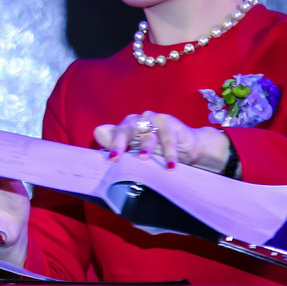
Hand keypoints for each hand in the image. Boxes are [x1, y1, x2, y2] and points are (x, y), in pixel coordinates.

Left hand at [93, 111, 229, 171]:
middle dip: (119, 143)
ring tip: (143, 158)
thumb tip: (97, 134)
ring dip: (146, 147)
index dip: (110, 144)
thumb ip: (119, 144)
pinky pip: (169, 140)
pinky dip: (170, 153)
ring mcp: (154, 120)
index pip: (114, 133)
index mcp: (127, 126)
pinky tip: (171, 165)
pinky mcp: (171, 124)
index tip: (109, 159)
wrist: (188, 145)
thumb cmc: (159, 148)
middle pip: (126, 129)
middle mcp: (138, 120)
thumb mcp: (138, 149)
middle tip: (115, 158)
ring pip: (147, 134)